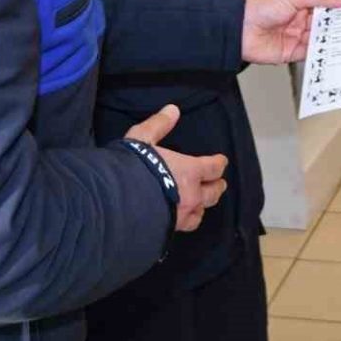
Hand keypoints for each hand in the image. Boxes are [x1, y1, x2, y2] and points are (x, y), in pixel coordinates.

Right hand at [125, 104, 228, 232]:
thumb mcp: (142, 138)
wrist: (118, 203)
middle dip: (217, 187)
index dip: (219, 164)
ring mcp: (181, 216)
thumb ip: (158, 125)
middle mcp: (191, 195)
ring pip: (200, 213)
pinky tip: (180, 221)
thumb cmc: (133, 168)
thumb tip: (173, 109)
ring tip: (201, 205)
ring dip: (203, 207)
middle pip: (213, 194)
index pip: (212, 167)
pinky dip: (186, 222)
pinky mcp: (168, 231)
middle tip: (220, 184)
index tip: (222, 161)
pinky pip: (184, 227)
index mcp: (189, 171)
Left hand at [242, 0, 340, 65]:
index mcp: (299, 4)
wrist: (240, 28)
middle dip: (339, 26)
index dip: (338, 8)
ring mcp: (296, 37)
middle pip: (324, 25)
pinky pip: (310, 54)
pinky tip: (334, 52)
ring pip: (320, 40)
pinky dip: (321, 54)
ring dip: (333, 40)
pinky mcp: (292, 53)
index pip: (324, 6)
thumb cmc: (261, 7)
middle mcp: (299, 21)